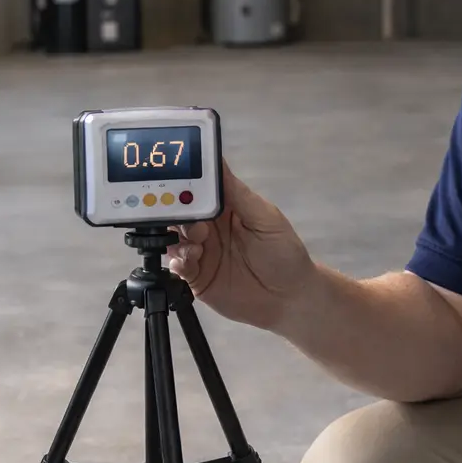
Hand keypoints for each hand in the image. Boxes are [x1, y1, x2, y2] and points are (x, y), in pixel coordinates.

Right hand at [165, 160, 315, 330]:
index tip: (176, 177)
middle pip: (179, 210)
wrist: (288, 298)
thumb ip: (239, 195)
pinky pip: (176, 264)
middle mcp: (208, 226)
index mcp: (225, 207)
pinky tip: (189, 261)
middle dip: (175, 209)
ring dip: (179, 235)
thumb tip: (217, 164)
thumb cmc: (284, 253)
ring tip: (198, 243)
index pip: (199, 187)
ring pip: (173, 235)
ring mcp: (200, 251)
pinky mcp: (195, 276)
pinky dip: (177, 260)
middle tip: (188, 216)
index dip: (186, 181)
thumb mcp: (266, 219)